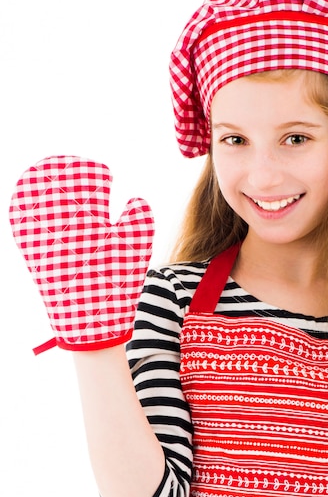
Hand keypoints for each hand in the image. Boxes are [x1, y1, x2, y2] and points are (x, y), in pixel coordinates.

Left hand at [9, 155, 154, 353]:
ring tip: (55, 174)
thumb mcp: (136, 250)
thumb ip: (138, 218)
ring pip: (35, 196)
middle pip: (58, 184)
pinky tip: (30, 193)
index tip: (106, 175)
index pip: (88, 183)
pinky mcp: (29, 252)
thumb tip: (134, 199)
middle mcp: (60, 227)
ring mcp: (41, 239)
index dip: (97, 173)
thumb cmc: (116, 285)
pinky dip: (23, 202)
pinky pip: (19, 219)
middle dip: (71, 171)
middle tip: (82, 172)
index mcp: (88, 223)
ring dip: (44, 179)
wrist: (89, 324)